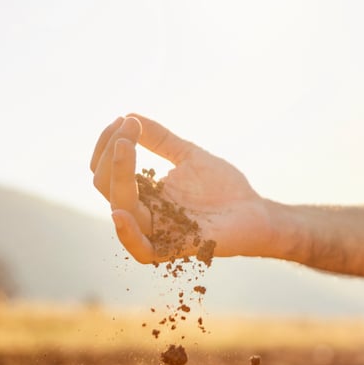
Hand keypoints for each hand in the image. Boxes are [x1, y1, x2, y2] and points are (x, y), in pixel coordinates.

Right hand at [90, 114, 269, 262]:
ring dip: (118, 175)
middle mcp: (145, 213)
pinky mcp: (177, 248)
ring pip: (120, 209)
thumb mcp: (189, 156)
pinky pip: (142, 250)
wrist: (257, 212)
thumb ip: (161, 140)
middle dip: (111, 153)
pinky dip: (127, 234)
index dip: (108, 145)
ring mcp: (159, 231)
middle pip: (107, 186)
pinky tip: (119, 213)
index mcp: (144, 193)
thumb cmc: (226, 188)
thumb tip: (130, 114)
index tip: (124, 119)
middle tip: (128, 127)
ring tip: (125, 147)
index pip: (107, 171)